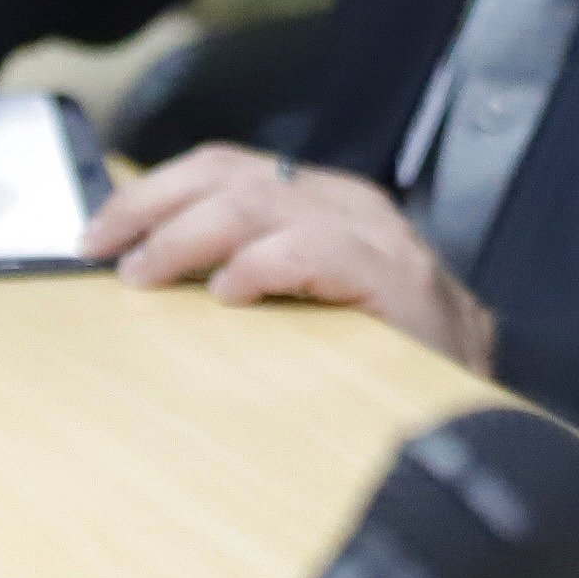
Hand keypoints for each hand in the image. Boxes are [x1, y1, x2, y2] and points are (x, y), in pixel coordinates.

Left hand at [83, 144, 495, 372]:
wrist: (481, 408)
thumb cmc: (383, 365)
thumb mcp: (304, 307)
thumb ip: (249, 279)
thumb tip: (147, 278)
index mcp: (324, 204)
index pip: (227, 169)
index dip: (154, 192)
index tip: (97, 231)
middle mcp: (349, 206)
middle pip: (232, 173)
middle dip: (153, 203)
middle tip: (101, 245)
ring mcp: (377, 238)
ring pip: (261, 202)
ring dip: (187, 235)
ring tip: (144, 272)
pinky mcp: (397, 278)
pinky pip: (314, 249)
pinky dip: (262, 264)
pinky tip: (228, 291)